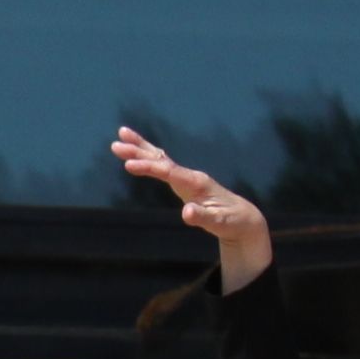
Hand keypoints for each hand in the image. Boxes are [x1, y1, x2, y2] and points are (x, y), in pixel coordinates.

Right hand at [112, 126, 272, 291]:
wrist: (243, 218)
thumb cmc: (232, 222)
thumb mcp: (220, 224)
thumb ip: (203, 218)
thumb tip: (186, 213)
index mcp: (197, 184)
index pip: (169, 173)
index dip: (149, 168)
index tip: (129, 164)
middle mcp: (190, 176)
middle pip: (162, 160)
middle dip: (140, 152)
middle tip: (116, 145)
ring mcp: (187, 177)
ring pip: (161, 158)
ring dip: (141, 148)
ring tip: (121, 134)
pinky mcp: (184, 181)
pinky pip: (163, 165)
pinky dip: (149, 156)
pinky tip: (136, 150)